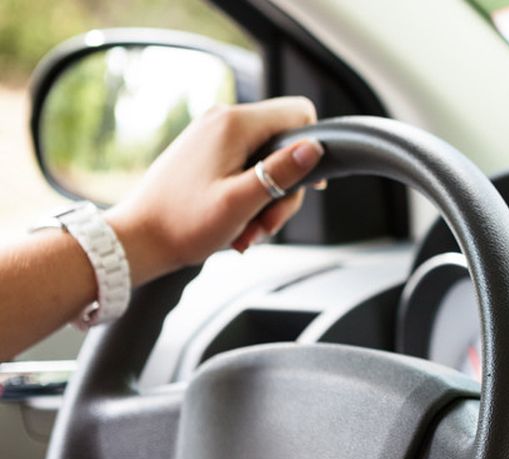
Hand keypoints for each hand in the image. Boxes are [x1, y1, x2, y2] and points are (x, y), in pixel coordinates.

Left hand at [105, 96, 323, 285]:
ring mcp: (213, 135)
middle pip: (285, 145)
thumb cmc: (183, 223)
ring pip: (267, 161)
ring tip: (247, 231)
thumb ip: (281, 172)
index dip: (312, 149)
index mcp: (234, 124)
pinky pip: (246, 168)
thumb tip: (315, 147)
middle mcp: (223, 121)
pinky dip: (249, 197)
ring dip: (266, 201)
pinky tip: (236, 224)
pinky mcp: (206, 152)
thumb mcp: (241, 201)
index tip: (307, 186)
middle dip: (283, 189)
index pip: (299, 114)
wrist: (138, 239)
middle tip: (266, 224)